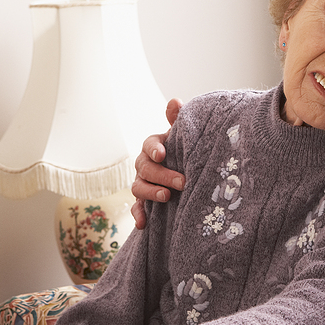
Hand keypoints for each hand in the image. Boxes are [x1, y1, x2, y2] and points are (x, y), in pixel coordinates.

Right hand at [131, 98, 185, 228]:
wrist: (188, 174)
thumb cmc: (186, 151)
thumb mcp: (185, 136)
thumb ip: (179, 120)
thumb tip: (175, 101)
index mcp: (154, 146)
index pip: (149, 144)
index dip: (154, 148)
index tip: (163, 153)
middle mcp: (145, 164)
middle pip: (145, 168)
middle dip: (162, 174)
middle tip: (182, 182)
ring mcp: (143, 183)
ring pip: (137, 188)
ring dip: (150, 193)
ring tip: (166, 197)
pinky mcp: (144, 202)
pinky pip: (136, 208)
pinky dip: (138, 215)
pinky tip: (142, 223)